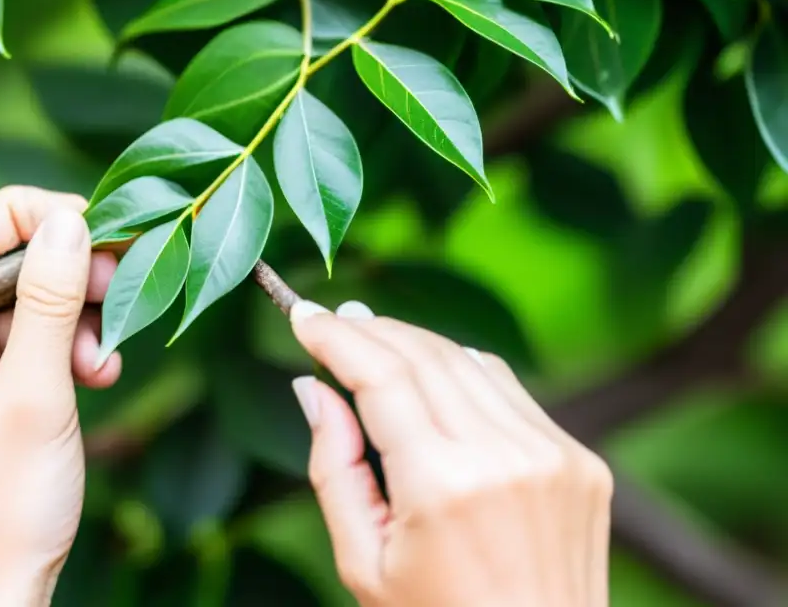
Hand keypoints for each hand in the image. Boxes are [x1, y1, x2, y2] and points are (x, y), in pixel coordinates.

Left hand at [0, 187, 122, 606]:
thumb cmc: (5, 516)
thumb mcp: (36, 399)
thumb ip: (48, 301)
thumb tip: (66, 221)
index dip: (31, 216)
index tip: (97, 225)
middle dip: (59, 277)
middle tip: (119, 289)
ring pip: (2, 309)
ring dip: (63, 321)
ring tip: (107, 359)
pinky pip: (3, 348)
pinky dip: (51, 352)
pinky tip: (92, 374)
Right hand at [289, 301, 612, 606]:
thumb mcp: (363, 563)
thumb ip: (333, 468)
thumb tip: (313, 388)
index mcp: (443, 486)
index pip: (379, 376)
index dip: (335, 337)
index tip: (301, 316)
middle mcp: (504, 456)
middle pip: (424, 354)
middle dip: (370, 328)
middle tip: (331, 320)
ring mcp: (552, 455)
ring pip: (468, 360)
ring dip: (415, 342)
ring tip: (374, 341)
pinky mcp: (579, 460)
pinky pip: (508, 389)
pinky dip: (463, 370)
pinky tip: (433, 376)